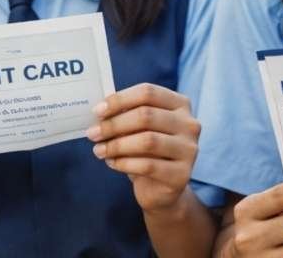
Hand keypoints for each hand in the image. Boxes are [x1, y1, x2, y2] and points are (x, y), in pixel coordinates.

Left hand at [87, 83, 198, 212]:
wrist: (162, 189)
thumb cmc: (147, 151)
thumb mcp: (138, 128)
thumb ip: (125, 115)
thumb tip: (99, 111)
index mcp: (180, 104)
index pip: (148, 92)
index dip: (120, 99)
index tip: (97, 111)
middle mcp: (190, 124)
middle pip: (146, 115)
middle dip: (114, 124)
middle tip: (93, 133)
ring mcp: (189, 150)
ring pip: (147, 141)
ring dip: (117, 145)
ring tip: (99, 150)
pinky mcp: (182, 175)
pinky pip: (148, 165)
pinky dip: (124, 163)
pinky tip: (112, 163)